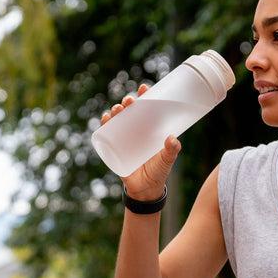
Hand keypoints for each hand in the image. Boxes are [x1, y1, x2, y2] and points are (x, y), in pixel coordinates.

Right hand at [100, 84, 180, 198]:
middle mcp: (136, 131)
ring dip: (115, 112)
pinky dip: (104, 125)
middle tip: (130, 101)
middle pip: (130, 112)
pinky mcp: (114, 149)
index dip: (145, 97)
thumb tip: (172, 138)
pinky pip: (107, 134)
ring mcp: (124, 139)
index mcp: (149, 129)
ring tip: (117, 110)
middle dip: (128, 103)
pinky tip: (105, 118)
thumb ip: (172, 150)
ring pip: (118, 120)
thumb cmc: (158, 172)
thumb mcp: (167, 160)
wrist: (145, 189)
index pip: (146, 109)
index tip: (144, 88)